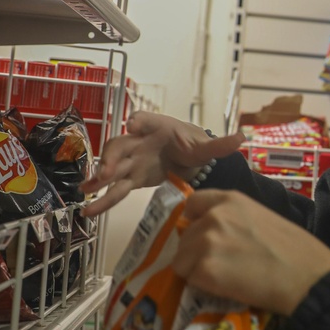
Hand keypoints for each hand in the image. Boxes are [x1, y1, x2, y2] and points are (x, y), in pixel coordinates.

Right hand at [79, 112, 243, 215]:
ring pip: (113, 167)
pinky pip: (116, 188)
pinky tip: (89, 209)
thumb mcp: (207, 147)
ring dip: (100, 177)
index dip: (138, 122)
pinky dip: (103, 198)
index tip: (133, 125)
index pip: (144, 119)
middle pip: (121, 144)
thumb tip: (243, 137)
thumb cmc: (193, 146)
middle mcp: (140, 142)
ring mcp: (133, 161)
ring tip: (86, 190)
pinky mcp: (132, 178)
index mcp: (157, 128)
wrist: (186, 158)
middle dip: (113, 156)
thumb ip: (221, 144)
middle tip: (107, 172)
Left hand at [174, 190, 329, 315]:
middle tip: (221, 267)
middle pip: (185, 237)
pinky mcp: (205, 270)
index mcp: (231, 200)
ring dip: (196, 272)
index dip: (195, 222)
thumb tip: (217, 236)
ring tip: (224, 280)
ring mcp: (207, 242)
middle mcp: (214, 216)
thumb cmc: (297, 251)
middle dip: (196, 252)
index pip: (192, 205)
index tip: (205, 237)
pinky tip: (224, 289)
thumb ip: (235, 221)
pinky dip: (202, 287)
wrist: (309, 278)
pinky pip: (189, 280)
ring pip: (182, 260)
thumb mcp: (263, 219)